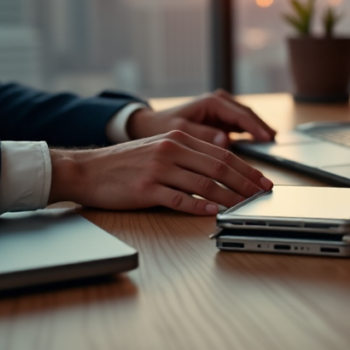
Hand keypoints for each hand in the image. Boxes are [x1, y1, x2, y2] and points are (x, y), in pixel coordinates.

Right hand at [48, 130, 273, 214]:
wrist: (87, 169)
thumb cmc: (124, 164)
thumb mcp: (158, 149)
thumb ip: (187, 155)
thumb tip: (220, 170)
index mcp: (177, 138)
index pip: (221, 153)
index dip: (246, 169)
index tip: (262, 180)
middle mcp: (170, 150)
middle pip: (218, 167)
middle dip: (245, 183)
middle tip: (262, 195)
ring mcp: (158, 170)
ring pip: (204, 184)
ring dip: (230, 197)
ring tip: (246, 207)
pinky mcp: (146, 189)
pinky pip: (179, 199)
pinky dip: (200, 206)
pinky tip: (214, 211)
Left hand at [127, 89, 275, 147]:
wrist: (151, 123)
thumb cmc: (162, 126)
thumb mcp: (179, 131)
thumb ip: (202, 135)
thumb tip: (225, 142)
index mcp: (211, 102)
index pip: (240, 115)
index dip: (255, 128)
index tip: (267, 139)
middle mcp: (219, 101)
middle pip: (248, 114)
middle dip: (262, 128)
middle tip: (275, 143)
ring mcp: (222, 109)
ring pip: (247, 118)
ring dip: (259, 129)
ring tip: (272, 142)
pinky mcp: (221, 118)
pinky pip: (241, 123)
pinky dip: (251, 131)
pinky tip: (261, 141)